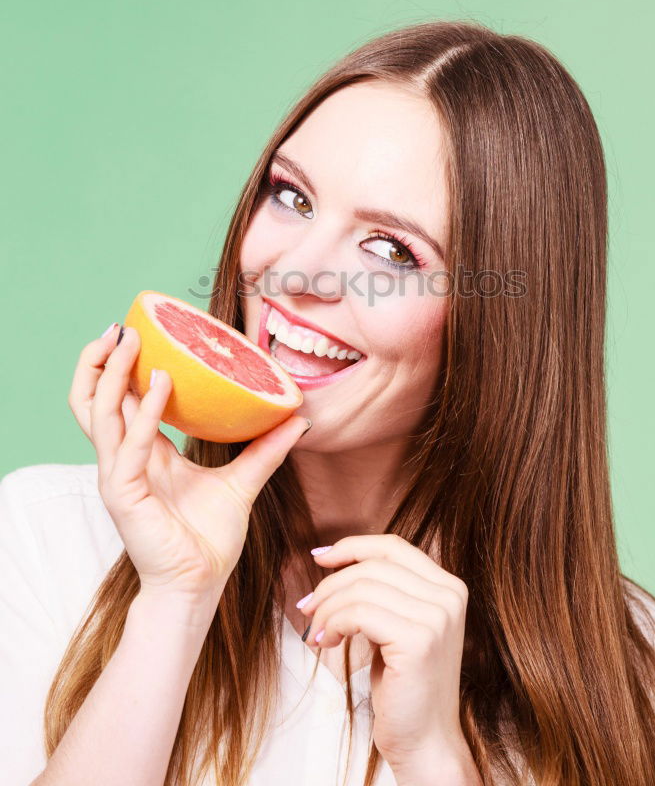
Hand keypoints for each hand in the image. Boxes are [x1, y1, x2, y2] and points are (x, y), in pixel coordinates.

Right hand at [68, 323, 309, 611]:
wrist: (200, 586)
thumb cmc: (210, 539)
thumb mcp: (242, 482)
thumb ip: (266, 449)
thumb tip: (300, 417)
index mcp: (144, 453)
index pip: (120, 400)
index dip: (121, 367)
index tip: (138, 331)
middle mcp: (124, 459)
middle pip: (94, 400)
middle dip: (100, 361)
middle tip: (122, 328)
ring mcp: (119, 476)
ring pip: (98, 414)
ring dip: (110, 374)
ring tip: (131, 341)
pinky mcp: (124, 494)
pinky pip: (130, 446)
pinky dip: (144, 413)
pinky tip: (162, 384)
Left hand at [297, 535, 470, 772]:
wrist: (425, 742)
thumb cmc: (404, 686)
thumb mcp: (397, 625)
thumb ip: (384, 590)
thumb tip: (333, 558)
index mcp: (449, 586)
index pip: (393, 547)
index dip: (351, 546)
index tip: (319, 557)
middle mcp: (449, 596)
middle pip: (373, 566)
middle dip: (330, 584)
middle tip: (307, 607)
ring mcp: (437, 617)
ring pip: (362, 588)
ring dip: (328, 608)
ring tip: (317, 632)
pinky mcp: (418, 640)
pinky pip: (359, 613)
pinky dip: (334, 624)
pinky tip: (327, 643)